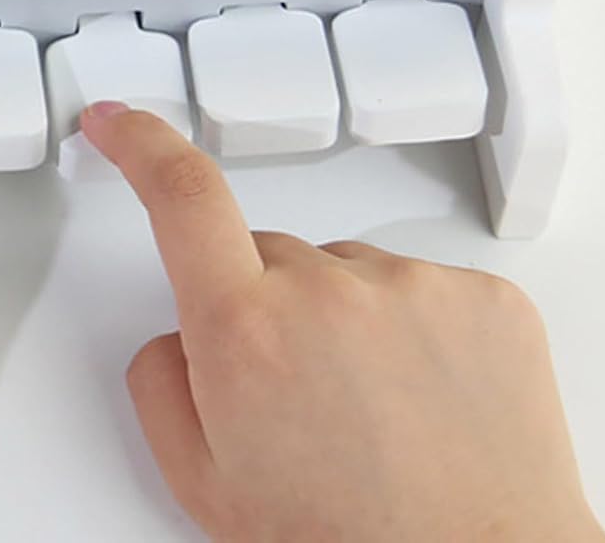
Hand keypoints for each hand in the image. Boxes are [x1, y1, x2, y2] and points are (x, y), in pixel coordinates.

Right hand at [82, 104, 604, 542]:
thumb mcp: (203, 484)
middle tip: (296, 400)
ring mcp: (414, 288)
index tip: (119, 120)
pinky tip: (426, 405)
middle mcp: (327, 291)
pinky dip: (417, 333)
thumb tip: (176, 334)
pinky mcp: (485, 298)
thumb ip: (160, 384)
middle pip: (267, 253)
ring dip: (344, 322)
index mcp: (244, 330)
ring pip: (346, 272)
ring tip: (373, 418)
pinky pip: (423, 286)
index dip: (141, 142)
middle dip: (264, 306)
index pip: (180, 194)